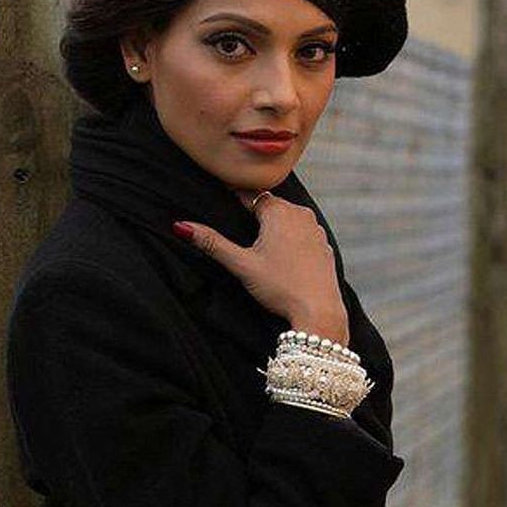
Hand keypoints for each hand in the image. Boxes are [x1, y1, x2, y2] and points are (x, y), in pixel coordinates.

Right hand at [172, 190, 349, 345]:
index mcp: (278, 212)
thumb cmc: (280, 287)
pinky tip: (284, 258)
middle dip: (255, 215)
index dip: (235, 199)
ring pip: (288, 219)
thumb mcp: (241, 265)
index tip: (224, 202)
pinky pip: (303, 234)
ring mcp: (316, 230)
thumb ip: (212, 243)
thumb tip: (182, 226)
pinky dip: (292, 240)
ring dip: (274, 227)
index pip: (250, 195)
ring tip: (261, 246)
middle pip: (270, 206)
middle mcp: (300, 214)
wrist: (319, 311)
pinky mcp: (324, 246)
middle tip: (240, 230)